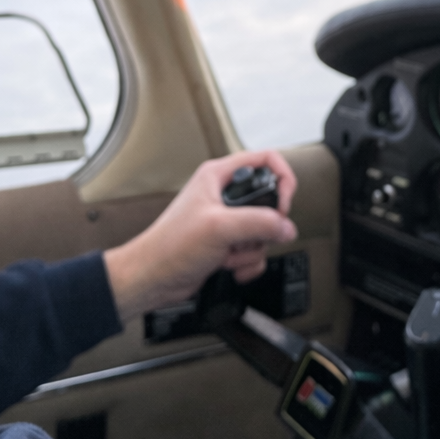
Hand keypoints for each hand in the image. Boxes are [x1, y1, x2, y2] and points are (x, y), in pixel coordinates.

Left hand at [103, 150, 298, 323]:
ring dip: (250, 249)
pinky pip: (255, 251)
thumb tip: (285, 226)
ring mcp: (227, 221)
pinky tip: (229, 266)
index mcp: (218, 176)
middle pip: (268, 202)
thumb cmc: (170, 245)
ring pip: (263, 231)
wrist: (154, 277)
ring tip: (228, 253)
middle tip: (252, 236)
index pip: (265, 160)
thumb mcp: (219, 227)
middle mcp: (224, 196)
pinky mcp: (228, 244)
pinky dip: (247, 263)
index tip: (283, 203)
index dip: (282, 178)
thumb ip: (258, 223)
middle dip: (264, 227)